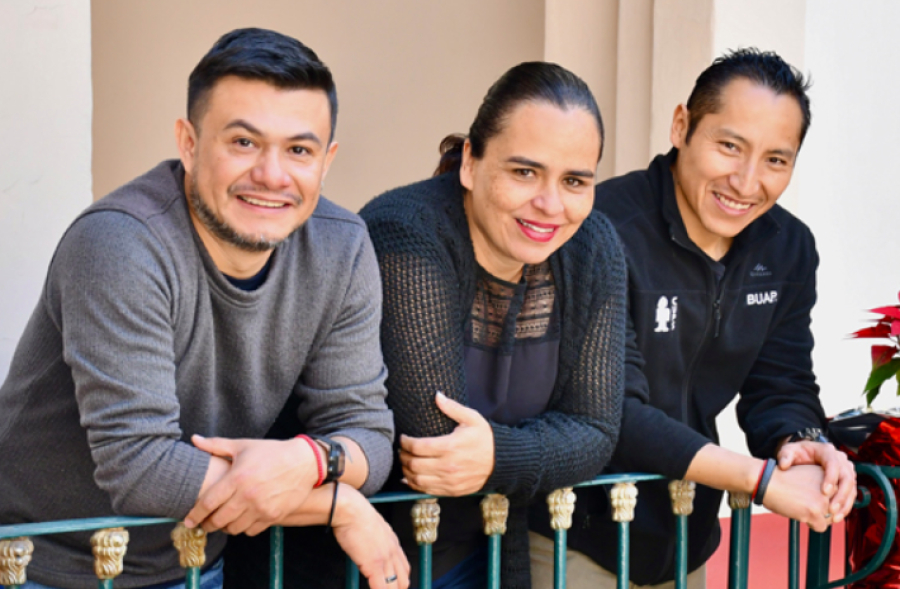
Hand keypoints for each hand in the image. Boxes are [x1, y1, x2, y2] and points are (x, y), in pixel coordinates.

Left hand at [185, 435, 317, 534]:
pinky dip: (243, 528)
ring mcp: (261, 508)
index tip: (188, 520)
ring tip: (223, 521)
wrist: (304, 462)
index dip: (195, 514)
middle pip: (218, 520)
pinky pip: (251, 531)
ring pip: (234, 528)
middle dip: (207, 524)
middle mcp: (247, 496)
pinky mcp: (273, 516)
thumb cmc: (272, 452)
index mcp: (237, 478)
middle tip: (204, 523)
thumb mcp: (243, 445)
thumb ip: (216, 445)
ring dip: (225, 527)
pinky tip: (242, 520)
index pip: (208, 503)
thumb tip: (194, 439)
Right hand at [332, 485, 409, 588]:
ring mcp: (385, 559)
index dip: (401, 580)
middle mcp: (393, 551)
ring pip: (395, 586)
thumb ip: (375, 539)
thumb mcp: (373, 526)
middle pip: (404, 580)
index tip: (395, 587)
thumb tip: (368, 546)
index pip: (404, 568)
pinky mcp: (373, 565)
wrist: (350, 510)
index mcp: (392, 542)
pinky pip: (381, 588)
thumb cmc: (355, 514)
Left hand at [399, 392, 493, 495]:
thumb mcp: (472, 419)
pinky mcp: (451, 490)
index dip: (405, 442)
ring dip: (406, 471)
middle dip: (403, 456)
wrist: (501, 461)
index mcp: (450, 447)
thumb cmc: (485, 438)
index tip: (403, 438)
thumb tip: (437, 395)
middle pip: (414, 464)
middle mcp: (447, 466)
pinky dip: (414, 485)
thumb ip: (452, 408)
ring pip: (417, 480)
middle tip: (401, 450)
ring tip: (404, 462)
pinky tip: (410, 477)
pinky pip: (427, 490)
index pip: (418, 447)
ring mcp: (449, 480)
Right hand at [763, 464, 834, 531]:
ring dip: (818, 518)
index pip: (836, 494)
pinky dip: (812, 525)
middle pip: (835, 507)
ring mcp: (823, 499)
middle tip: (805, 505)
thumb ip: (820, 485)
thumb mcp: (805, 476)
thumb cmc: (780, 478)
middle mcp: (829, 487)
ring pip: (830, 519)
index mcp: (826, 475)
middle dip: (822, 510)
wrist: (764, 480)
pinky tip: (800, 515)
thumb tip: (831, 503)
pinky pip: (821, 527)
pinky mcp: (815, 511)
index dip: (824, 499)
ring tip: (801, 509)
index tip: (811, 497)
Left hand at [777, 440, 855, 522]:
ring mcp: (846, 470)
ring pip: (851, 488)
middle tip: (831, 510)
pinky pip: (850, 495)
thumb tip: (784, 465)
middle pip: (847, 478)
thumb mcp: (788, 451)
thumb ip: (784, 456)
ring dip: (845, 504)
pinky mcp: (847, 481)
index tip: (824, 492)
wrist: (802, 456)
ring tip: (835, 517)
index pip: (833, 464)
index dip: (831, 479)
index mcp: (827, 451)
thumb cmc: (796, 454)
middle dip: (841, 496)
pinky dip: (845, 506)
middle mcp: (840, 459)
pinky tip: (837, 517)